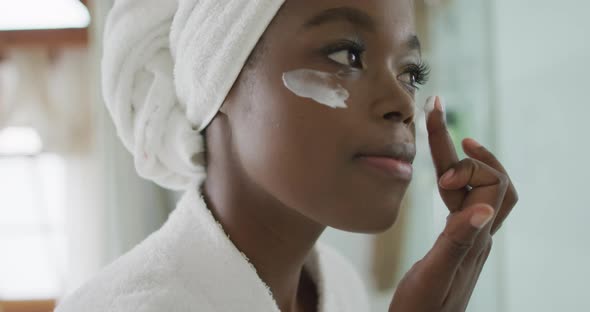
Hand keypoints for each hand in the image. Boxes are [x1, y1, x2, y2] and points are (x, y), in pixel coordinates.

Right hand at [388, 96, 518, 311]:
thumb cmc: (424, 311)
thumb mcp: (435, 277)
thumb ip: (458, 242)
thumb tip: (486, 207)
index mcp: (475, 238)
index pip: (489, 183)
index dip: (465, 163)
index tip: (437, 153)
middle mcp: (478, 233)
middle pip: (485, 178)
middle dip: (461, 143)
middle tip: (437, 110)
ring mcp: (470, 237)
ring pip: (475, 188)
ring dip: (460, 158)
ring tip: (444, 134)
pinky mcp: (457, 242)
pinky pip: (463, 202)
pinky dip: (454, 179)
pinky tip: (442, 176)